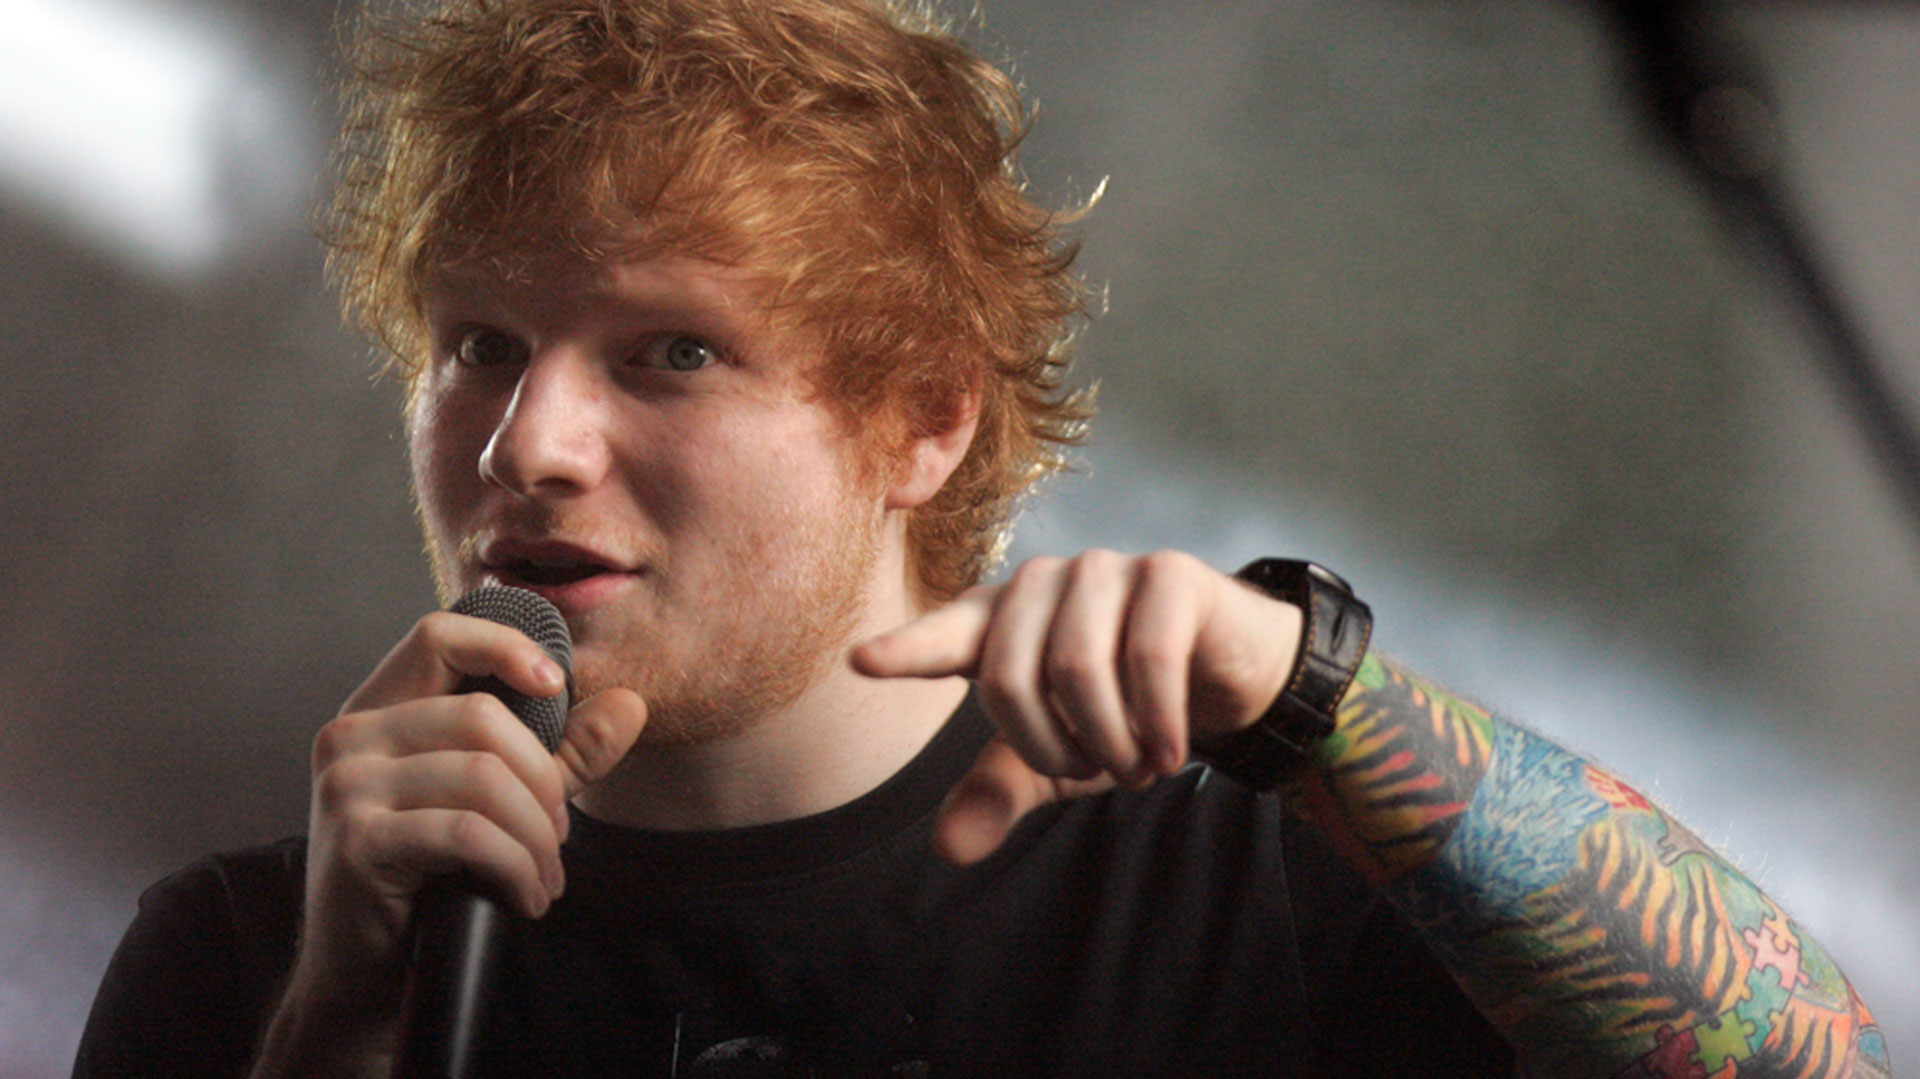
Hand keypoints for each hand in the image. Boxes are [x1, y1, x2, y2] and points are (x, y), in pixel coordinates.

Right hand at [254, 610, 645, 1075]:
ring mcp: (347, 787)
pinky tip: (525, 897)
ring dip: (537, 836)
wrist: (366, 975)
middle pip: (482, 719)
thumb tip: (630, 703)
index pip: (437, 635)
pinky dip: (516, 867)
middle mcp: (350, 737)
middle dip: (545, 782)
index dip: (504, 646)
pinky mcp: (358, 841)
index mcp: (379, 712)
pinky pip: (468, 833)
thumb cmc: (430, 879)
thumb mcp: (504, 803)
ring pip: (484, 778)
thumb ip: (563, 753)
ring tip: (545, 877)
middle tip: (558, 836)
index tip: (557, 684)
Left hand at [853, 549, 1302, 864]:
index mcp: (1002, 620)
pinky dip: (1155, 723)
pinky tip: (1168, 751)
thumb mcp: (1059, 760)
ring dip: (1108, 741)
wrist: (1226, 676)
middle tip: (1095, 772)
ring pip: (1077, 668)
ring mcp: (1105, 569)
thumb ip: (1000, 791)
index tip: (861, 661)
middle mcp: (1044, 582)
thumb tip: (947, 848)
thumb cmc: (1123, 711)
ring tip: (1134, 765)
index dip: (907, 650)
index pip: (948, 635)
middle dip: (1051, 748)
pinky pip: (1146, 658)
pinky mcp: (1168, 573)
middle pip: (1010, 677)